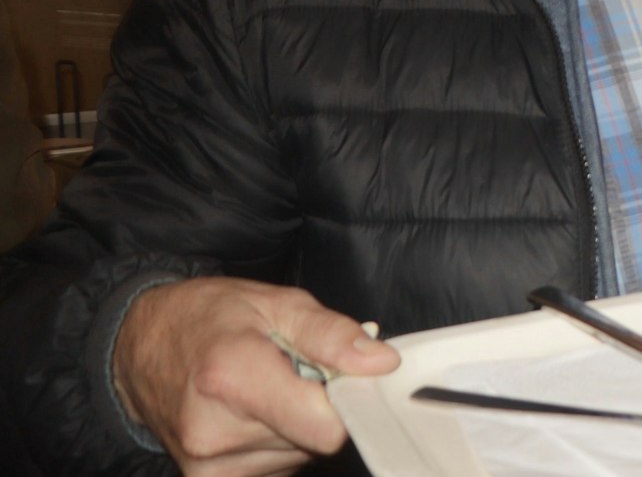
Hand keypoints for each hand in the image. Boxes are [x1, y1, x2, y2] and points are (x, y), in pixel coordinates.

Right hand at [113, 276, 399, 475]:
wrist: (138, 348)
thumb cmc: (209, 317)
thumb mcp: (276, 303)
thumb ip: (331, 335)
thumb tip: (380, 363)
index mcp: (232, 376)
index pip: (326, 426)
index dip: (348, 401)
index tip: (345, 376)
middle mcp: (216, 431)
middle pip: (315, 440)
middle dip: (320, 406)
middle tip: (295, 372)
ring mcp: (208, 464)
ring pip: (299, 456)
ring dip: (297, 424)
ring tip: (267, 389)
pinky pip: (276, 468)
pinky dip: (278, 442)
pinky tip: (254, 414)